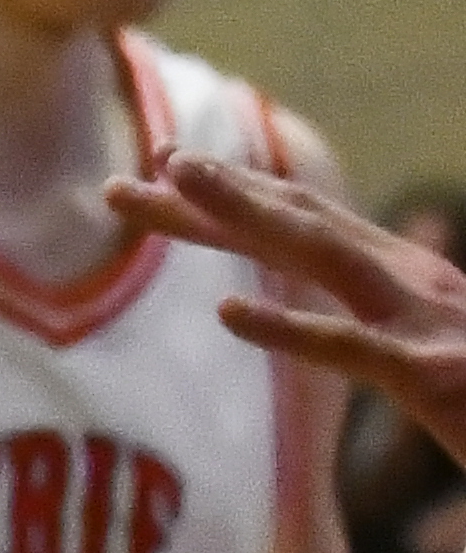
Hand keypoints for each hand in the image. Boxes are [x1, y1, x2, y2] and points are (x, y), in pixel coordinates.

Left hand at [111, 149, 465, 464]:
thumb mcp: (441, 351)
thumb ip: (395, 327)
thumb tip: (355, 312)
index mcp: (411, 279)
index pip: (308, 223)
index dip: (234, 196)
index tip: (162, 175)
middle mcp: (416, 284)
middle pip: (296, 224)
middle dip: (207, 200)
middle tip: (119, 187)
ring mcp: (427, 324)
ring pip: (320, 254)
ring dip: (242, 213)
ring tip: (172, 182)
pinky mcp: (437, 377)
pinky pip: (354, 349)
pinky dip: (291, 328)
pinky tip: (228, 315)